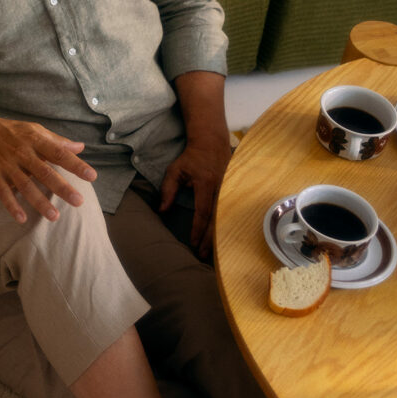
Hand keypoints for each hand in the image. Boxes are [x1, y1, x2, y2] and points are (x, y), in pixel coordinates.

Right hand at [0, 114, 95, 222]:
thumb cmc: (10, 132)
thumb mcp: (33, 131)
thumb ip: (57, 141)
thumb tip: (80, 147)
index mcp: (34, 140)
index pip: (59, 153)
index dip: (75, 165)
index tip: (91, 176)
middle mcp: (21, 152)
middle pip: (45, 172)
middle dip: (62, 187)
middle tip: (79, 201)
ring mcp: (6, 165)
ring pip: (25, 186)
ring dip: (40, 202)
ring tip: (54, 216)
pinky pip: (3, 193)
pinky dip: (12, 205)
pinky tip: (21, 218)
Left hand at [158, 135, 231, 257]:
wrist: (212, 143)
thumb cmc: (191, 158)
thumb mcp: (175, 171)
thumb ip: (168, 190)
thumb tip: (161, 210)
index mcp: (205, 184)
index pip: (202, 211)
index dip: (197, 229)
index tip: (191, 242)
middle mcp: (221, 189)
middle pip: (216, 219)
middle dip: (209, 239)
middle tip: (201, 254)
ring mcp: (230, 190)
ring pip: (225, 219)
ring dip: (218, 236)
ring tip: (210, 252)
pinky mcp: (235, 192)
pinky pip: (230, 213)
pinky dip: (225, 227)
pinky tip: (221, 239)